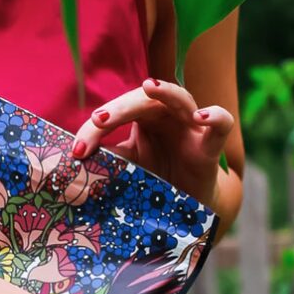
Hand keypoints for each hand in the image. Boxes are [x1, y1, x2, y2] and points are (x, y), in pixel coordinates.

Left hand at [74, 78, 236, 226]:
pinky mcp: (210, 145)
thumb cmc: (154, 179)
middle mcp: (165, 116)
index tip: (77, 151)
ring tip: (149, 86)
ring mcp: (190, 127)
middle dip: (119, 108)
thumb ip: (105, 159)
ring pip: (181, 98)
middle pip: (143, 100)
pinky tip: (200, 117)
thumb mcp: (126, 168)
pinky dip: (214, 116)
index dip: (94, 129)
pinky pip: (221, 123)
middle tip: (98, 120)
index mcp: (141, 119)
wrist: (184, 207)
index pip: (115, 112)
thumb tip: (72, 159)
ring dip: (166, 92)